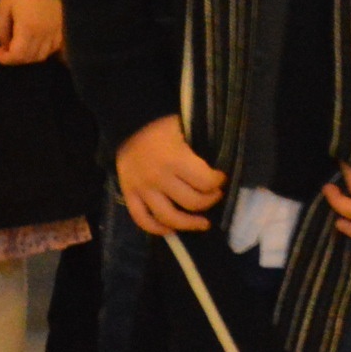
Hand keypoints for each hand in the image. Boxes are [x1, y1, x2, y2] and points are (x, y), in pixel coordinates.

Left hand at [0, 0, 64, 63]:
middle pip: (31, 58)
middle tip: (6, 50)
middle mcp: (45, 34)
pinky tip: (37, 42)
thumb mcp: (4, 7)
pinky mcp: (64, 26)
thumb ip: (1, 29)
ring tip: (21, 46)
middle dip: (16, 58)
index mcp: (28, 29)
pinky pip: (56, 47)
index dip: (5, 59)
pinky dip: (45, 49)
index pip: (18, 55)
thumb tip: (5, 45)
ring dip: (30, 55)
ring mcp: (57, 31)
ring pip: (44, 54)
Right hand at [116, 115, 226, 234]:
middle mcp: (159, 178)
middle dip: (210, 200)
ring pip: (169, 218)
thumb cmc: (162, 123)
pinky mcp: (128, 194)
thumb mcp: (185, 128)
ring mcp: (142, 189)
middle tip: (215, 195)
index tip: (222, 178)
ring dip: (189, 224)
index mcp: (175, 159)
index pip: (205, 182)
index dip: (218, 182)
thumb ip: (199, 148)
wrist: (128, 122)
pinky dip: (157, 229)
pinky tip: (171, 229)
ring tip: (203, 223)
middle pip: (192, 202)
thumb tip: (218, 166)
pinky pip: (142, 219)